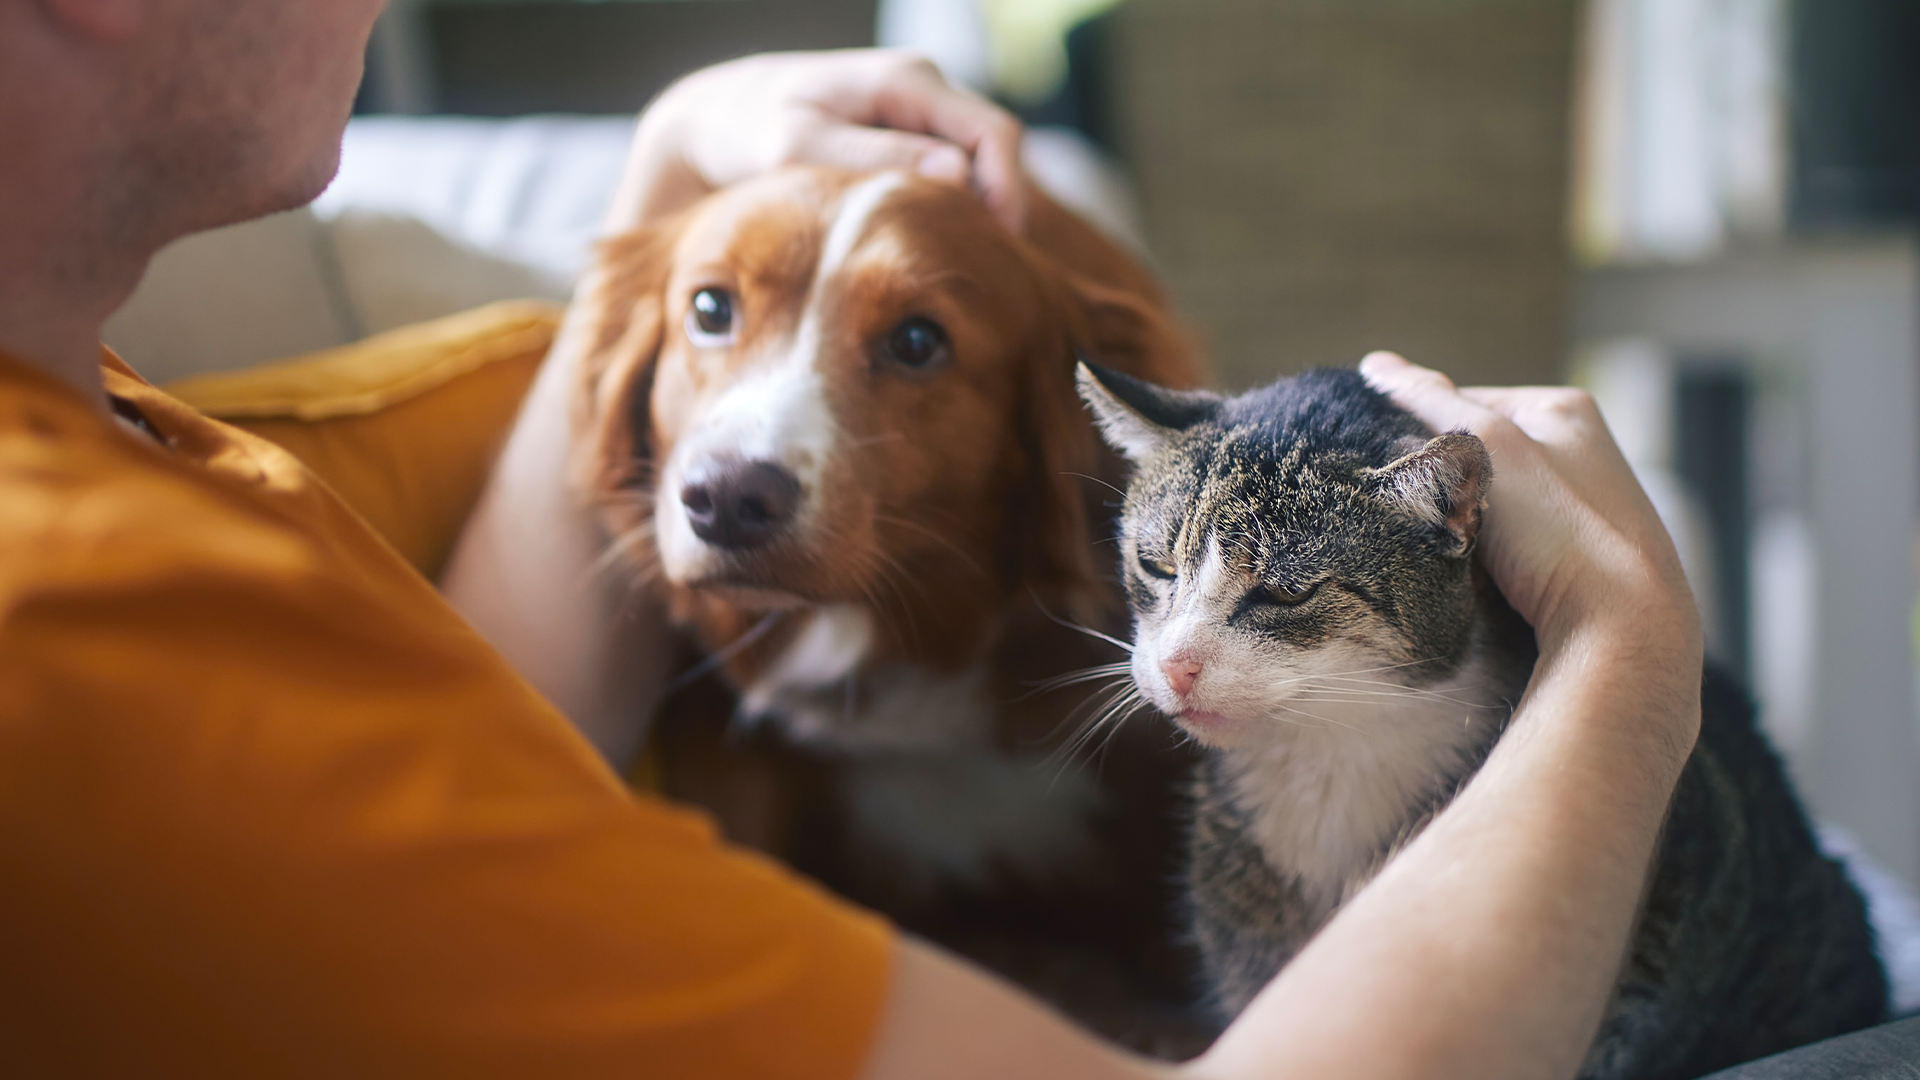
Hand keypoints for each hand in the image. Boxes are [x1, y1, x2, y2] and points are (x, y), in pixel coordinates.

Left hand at [610, 49, 1025, 232]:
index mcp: (905, 81)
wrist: (713, 123)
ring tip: (955, 267)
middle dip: (995, 209)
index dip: (1007, 192)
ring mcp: (915, 115)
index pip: (993, 134)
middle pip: (993, 153)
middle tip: (979, 271)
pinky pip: (945, 175)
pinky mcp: (903, 140)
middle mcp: (921, 90)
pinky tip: (928, 252)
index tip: (995, 249)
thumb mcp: (797, 146)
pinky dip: (945, 212)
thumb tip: (956, 174)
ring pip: (973, 167)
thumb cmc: (746, 131)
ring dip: (971, 215)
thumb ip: (874, 157)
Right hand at [1359, 351, 1700, 666]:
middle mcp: (1580, 450)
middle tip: (1422, 510)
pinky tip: (1482, 573)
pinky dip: (1487, 553)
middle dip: (1444, 479)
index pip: (1464, 401)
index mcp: (1564, 409)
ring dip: (1462, 520)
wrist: (1620, 627)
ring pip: (1491, 500)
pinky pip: (1512, 542)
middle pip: (1478, 452)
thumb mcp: (1486, 448)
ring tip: (1451, 545)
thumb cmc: (1559, 528)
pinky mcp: (1578, 556)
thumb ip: (1430, 403)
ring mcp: (1582, 505)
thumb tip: (1377, 364)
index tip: (1397, 466)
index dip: (1420, 431)